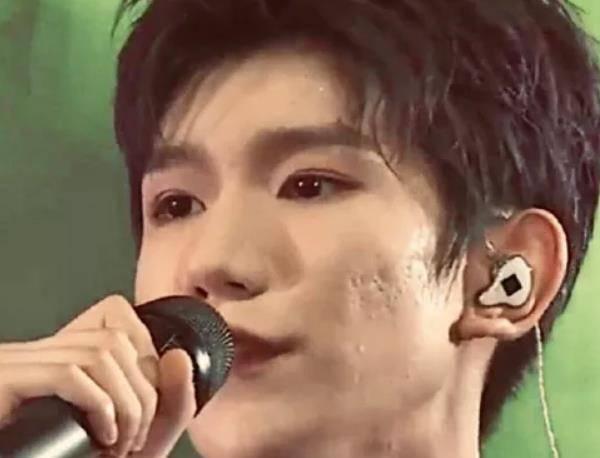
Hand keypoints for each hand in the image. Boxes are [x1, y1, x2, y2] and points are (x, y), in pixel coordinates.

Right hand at [0, 295, 196, 457]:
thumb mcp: (132, 433)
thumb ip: (167, 399)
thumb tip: (178, 356)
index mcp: (63, 355)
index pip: (118, 320)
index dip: (148, 360)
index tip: (147, 407)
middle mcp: (39, 352)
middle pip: (116, 340)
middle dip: (143, 393)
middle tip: (136, 438)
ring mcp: (18, 364)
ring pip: (98, 354)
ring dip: (126, 405)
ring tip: (120, 444)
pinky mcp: (5, 383)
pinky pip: (68, 375)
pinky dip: (100, 407)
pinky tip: (103, 439)